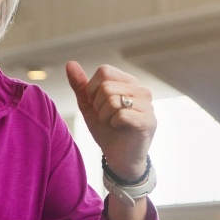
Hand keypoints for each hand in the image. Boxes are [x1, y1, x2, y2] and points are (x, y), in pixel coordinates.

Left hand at [65, 61, 155, 179]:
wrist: (119, 157)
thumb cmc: (106, 130)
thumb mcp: (89, 106)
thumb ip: (80, 85)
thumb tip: (70, 63)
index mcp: (128, 82)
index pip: (104, 71)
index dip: (92, 89)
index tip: (97, 104)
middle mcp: (141, 90)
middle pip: (106, 86)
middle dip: (98, 106)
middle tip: (106, 117)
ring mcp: (148, 105)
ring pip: (112, 100)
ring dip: (105, 116)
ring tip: (113, 123)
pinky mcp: (148, 121)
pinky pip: (121, 115)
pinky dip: (113, 124)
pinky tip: (120, 129)